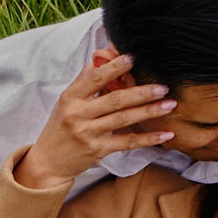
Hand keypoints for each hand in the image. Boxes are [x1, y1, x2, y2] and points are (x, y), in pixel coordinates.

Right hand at [11, 51, 175, 191]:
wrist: (48, 162)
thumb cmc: (60, 127)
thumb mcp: (67, 101)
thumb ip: (86, 80)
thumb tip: (104, 55)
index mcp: (70, 97)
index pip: (94, 78)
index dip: (114, 67)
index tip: (132, 58)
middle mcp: (78, 114)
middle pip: (115, 99)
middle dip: (141, 92)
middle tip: (162, 86)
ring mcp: (88, 133)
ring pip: (124, 119)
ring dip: (149, 111)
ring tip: (169, 104)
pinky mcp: (97, 150)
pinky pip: (127, 142)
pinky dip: (148, 138)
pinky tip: (165, 133)